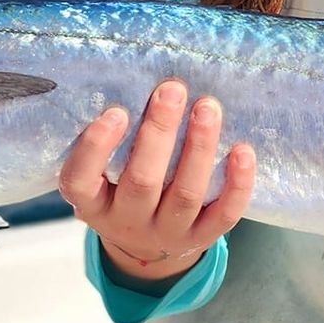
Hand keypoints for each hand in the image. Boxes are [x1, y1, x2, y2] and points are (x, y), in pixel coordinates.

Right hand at [60, 79, 254, 290]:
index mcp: (93, 203)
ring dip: (199, 147)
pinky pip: (224, 215)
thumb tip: (138, 76)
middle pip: (142, 181)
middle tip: (172, 91)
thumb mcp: (102, 173)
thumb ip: (113, 140)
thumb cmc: (121, 189)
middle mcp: (126, 221)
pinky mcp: (201, 238)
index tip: (116, 111)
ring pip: (186, 194)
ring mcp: (166, 233)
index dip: (96, 147)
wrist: (146, 245)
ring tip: (208, 107)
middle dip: (159, 133)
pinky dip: (237, 183)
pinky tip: (243, 150)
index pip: (80, 180)